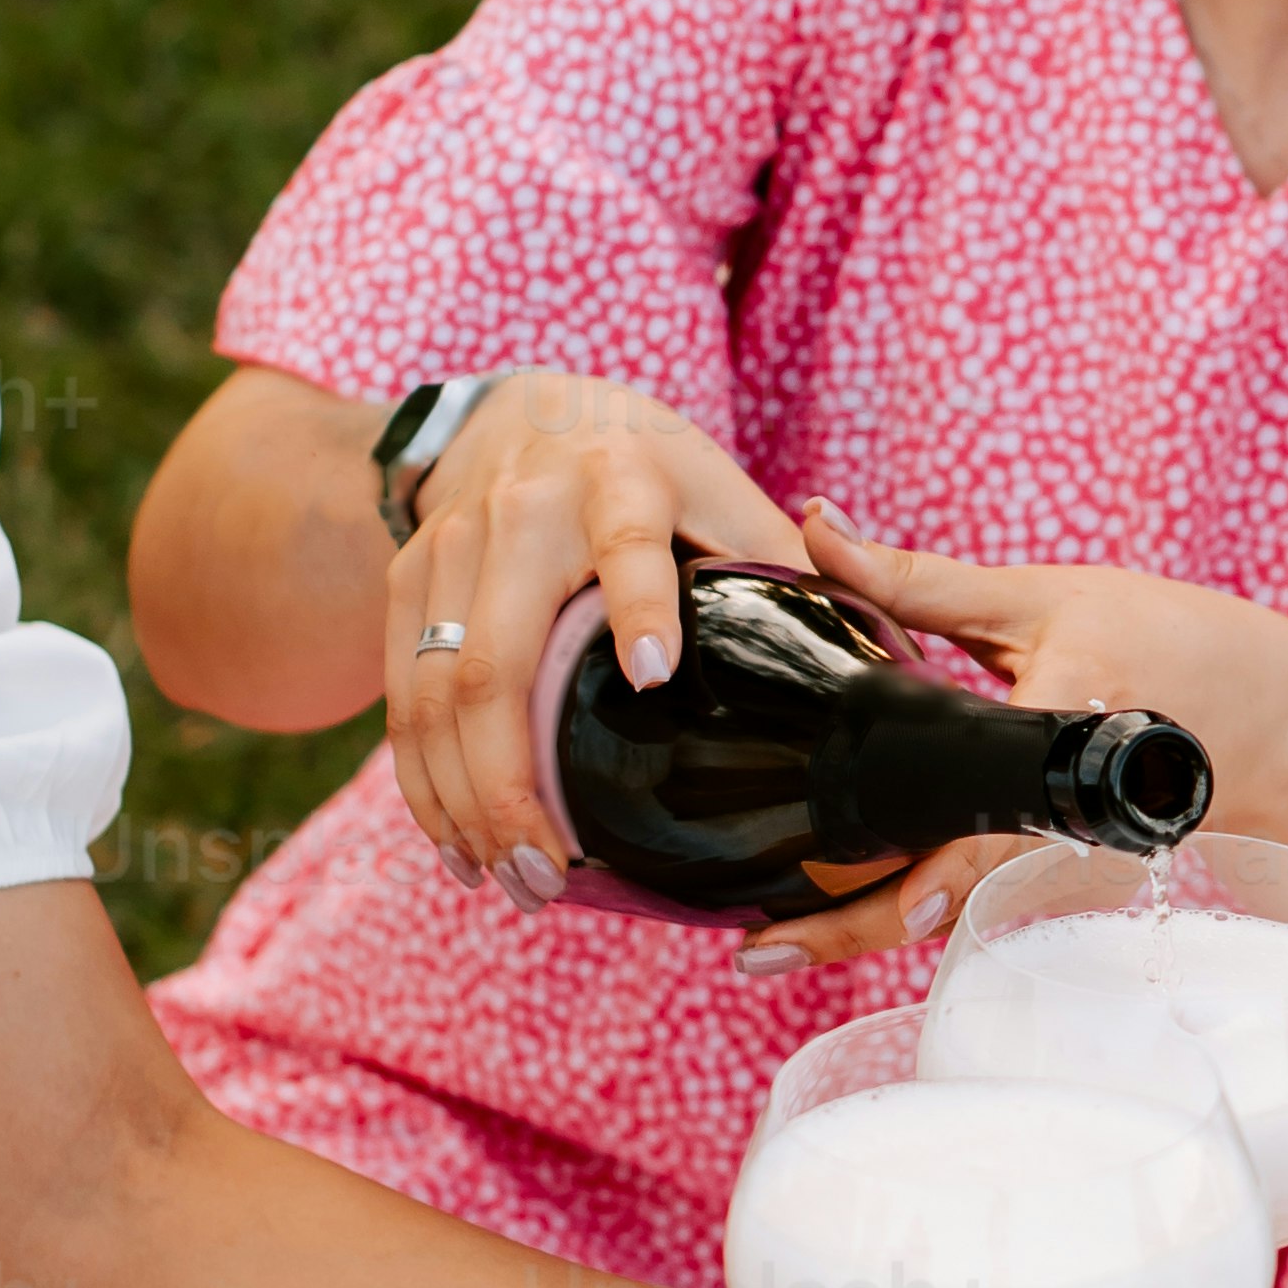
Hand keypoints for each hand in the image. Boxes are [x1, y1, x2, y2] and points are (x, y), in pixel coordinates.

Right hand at [389, 373, 810, 890]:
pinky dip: (423, 782)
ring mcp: (452, 547)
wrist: (522, 406)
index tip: (657, 677)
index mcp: (621, 481)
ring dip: (464, 803)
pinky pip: (402, 696)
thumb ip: (787, 570)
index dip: (639, 608)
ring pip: (436, 694)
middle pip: (498, 660)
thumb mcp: (722, 490)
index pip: (627, 545)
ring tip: (508, 881)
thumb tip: (885, 672)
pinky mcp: (408, 581)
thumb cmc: (649, 468)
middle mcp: (524, 511)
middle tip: (552, 872)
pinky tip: (459, 845)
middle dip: (515, 781)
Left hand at [741, 496, 1287, 959]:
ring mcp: (1076, 861)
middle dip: (858, 930)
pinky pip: (980, 902)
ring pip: (962, 909)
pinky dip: (912, 907)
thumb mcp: (1037, 596)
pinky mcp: (1069, 879)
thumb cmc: (1156, 636)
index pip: (998, 809)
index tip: (897, 906)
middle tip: (759, 953)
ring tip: (776, 941)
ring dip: (870, 929)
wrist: (1263, 712)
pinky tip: (840, 910)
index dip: (947, 867)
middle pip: (960, 891)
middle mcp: (1074, 811)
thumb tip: (814, 523)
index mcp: (1068, 720)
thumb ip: (915, 576)